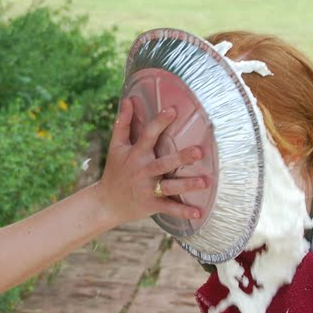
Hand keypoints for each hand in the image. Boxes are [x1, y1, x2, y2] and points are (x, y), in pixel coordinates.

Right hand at [98, 97, 208, 224]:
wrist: (106, 203)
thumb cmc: (115, 170)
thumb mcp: (116, 146)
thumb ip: (123, 123)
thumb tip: (128, 98)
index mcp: (135, 155)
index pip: (148, 136)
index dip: (159, 123)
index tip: (172, 111)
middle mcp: (142, 171)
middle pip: (163, 163)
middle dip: (181, 158)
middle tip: (199, 151)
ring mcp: (147, 190)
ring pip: (170, 187)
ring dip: (187, 185)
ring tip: (206, 181)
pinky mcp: (151, 205)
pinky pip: (169, 208)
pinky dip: (183, 212)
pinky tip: (199, 213)